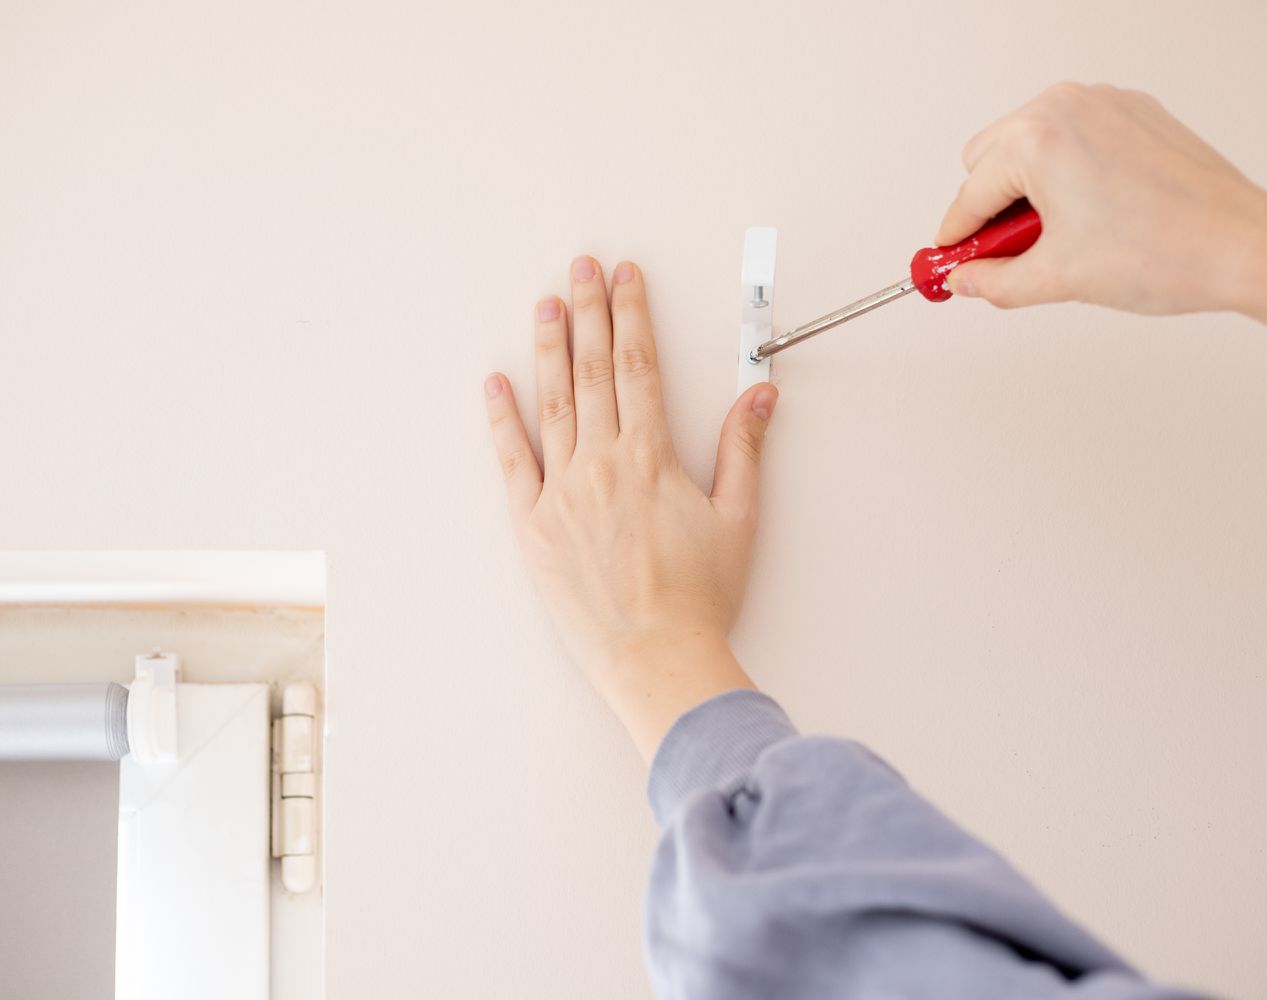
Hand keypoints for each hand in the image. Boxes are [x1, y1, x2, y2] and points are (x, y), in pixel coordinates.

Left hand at [483, 257, 777, 757]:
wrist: (655, 657)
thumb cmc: (699, 598)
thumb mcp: (739, 520)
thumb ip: (743, 451)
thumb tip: (759, 396)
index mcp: (650, 458)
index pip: (640, 367)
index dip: (632, 315)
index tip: (625, 277)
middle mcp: (601, 464)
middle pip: (594, 371)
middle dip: (587, 312)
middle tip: (580, 267)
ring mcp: (561, 493)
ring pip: (552, 404)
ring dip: (548, 349)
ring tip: (544, 305)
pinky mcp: (532, 526)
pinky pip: (512, 461)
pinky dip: (502, 419)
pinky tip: (496, 384)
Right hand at [938, 82, 1266, 401]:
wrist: (1242, 245)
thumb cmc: (1164, 253)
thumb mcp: (1058, 278)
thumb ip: (995, 281)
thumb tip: (967, 281)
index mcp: (1038, 139)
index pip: (970, 195)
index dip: (955, 240)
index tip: (945, 265)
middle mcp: (1067, 106)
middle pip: (988, 157)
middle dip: (991, 208)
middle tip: (1012, 257)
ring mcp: (1104, 103)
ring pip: (1030, 143)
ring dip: (1028, 188)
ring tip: (1064, 239)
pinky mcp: (1136, 112)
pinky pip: (1075, 136)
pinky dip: (1068, 172)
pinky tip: (1096, 216)